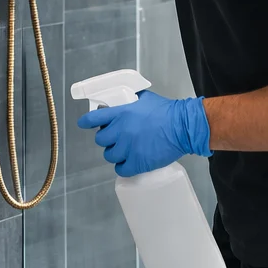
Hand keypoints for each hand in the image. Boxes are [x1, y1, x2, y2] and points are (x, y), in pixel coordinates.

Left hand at [76, 90, 211, 175]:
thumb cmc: (167, 111)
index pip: (94, 118)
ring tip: (124, 150)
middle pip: (100, 140)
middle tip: (115, 137)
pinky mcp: (138, 163)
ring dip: (115, 153)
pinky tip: (128, 163)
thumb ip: (131, 100)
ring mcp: (128, 148)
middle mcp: (121, 131)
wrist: (183, 127)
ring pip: (109, 155)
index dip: (86, 122)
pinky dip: (123, 167)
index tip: (84, 123)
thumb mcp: (144, 98)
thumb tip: (123, 100)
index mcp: (121, 113)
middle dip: (106, 139)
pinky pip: (121, 169)